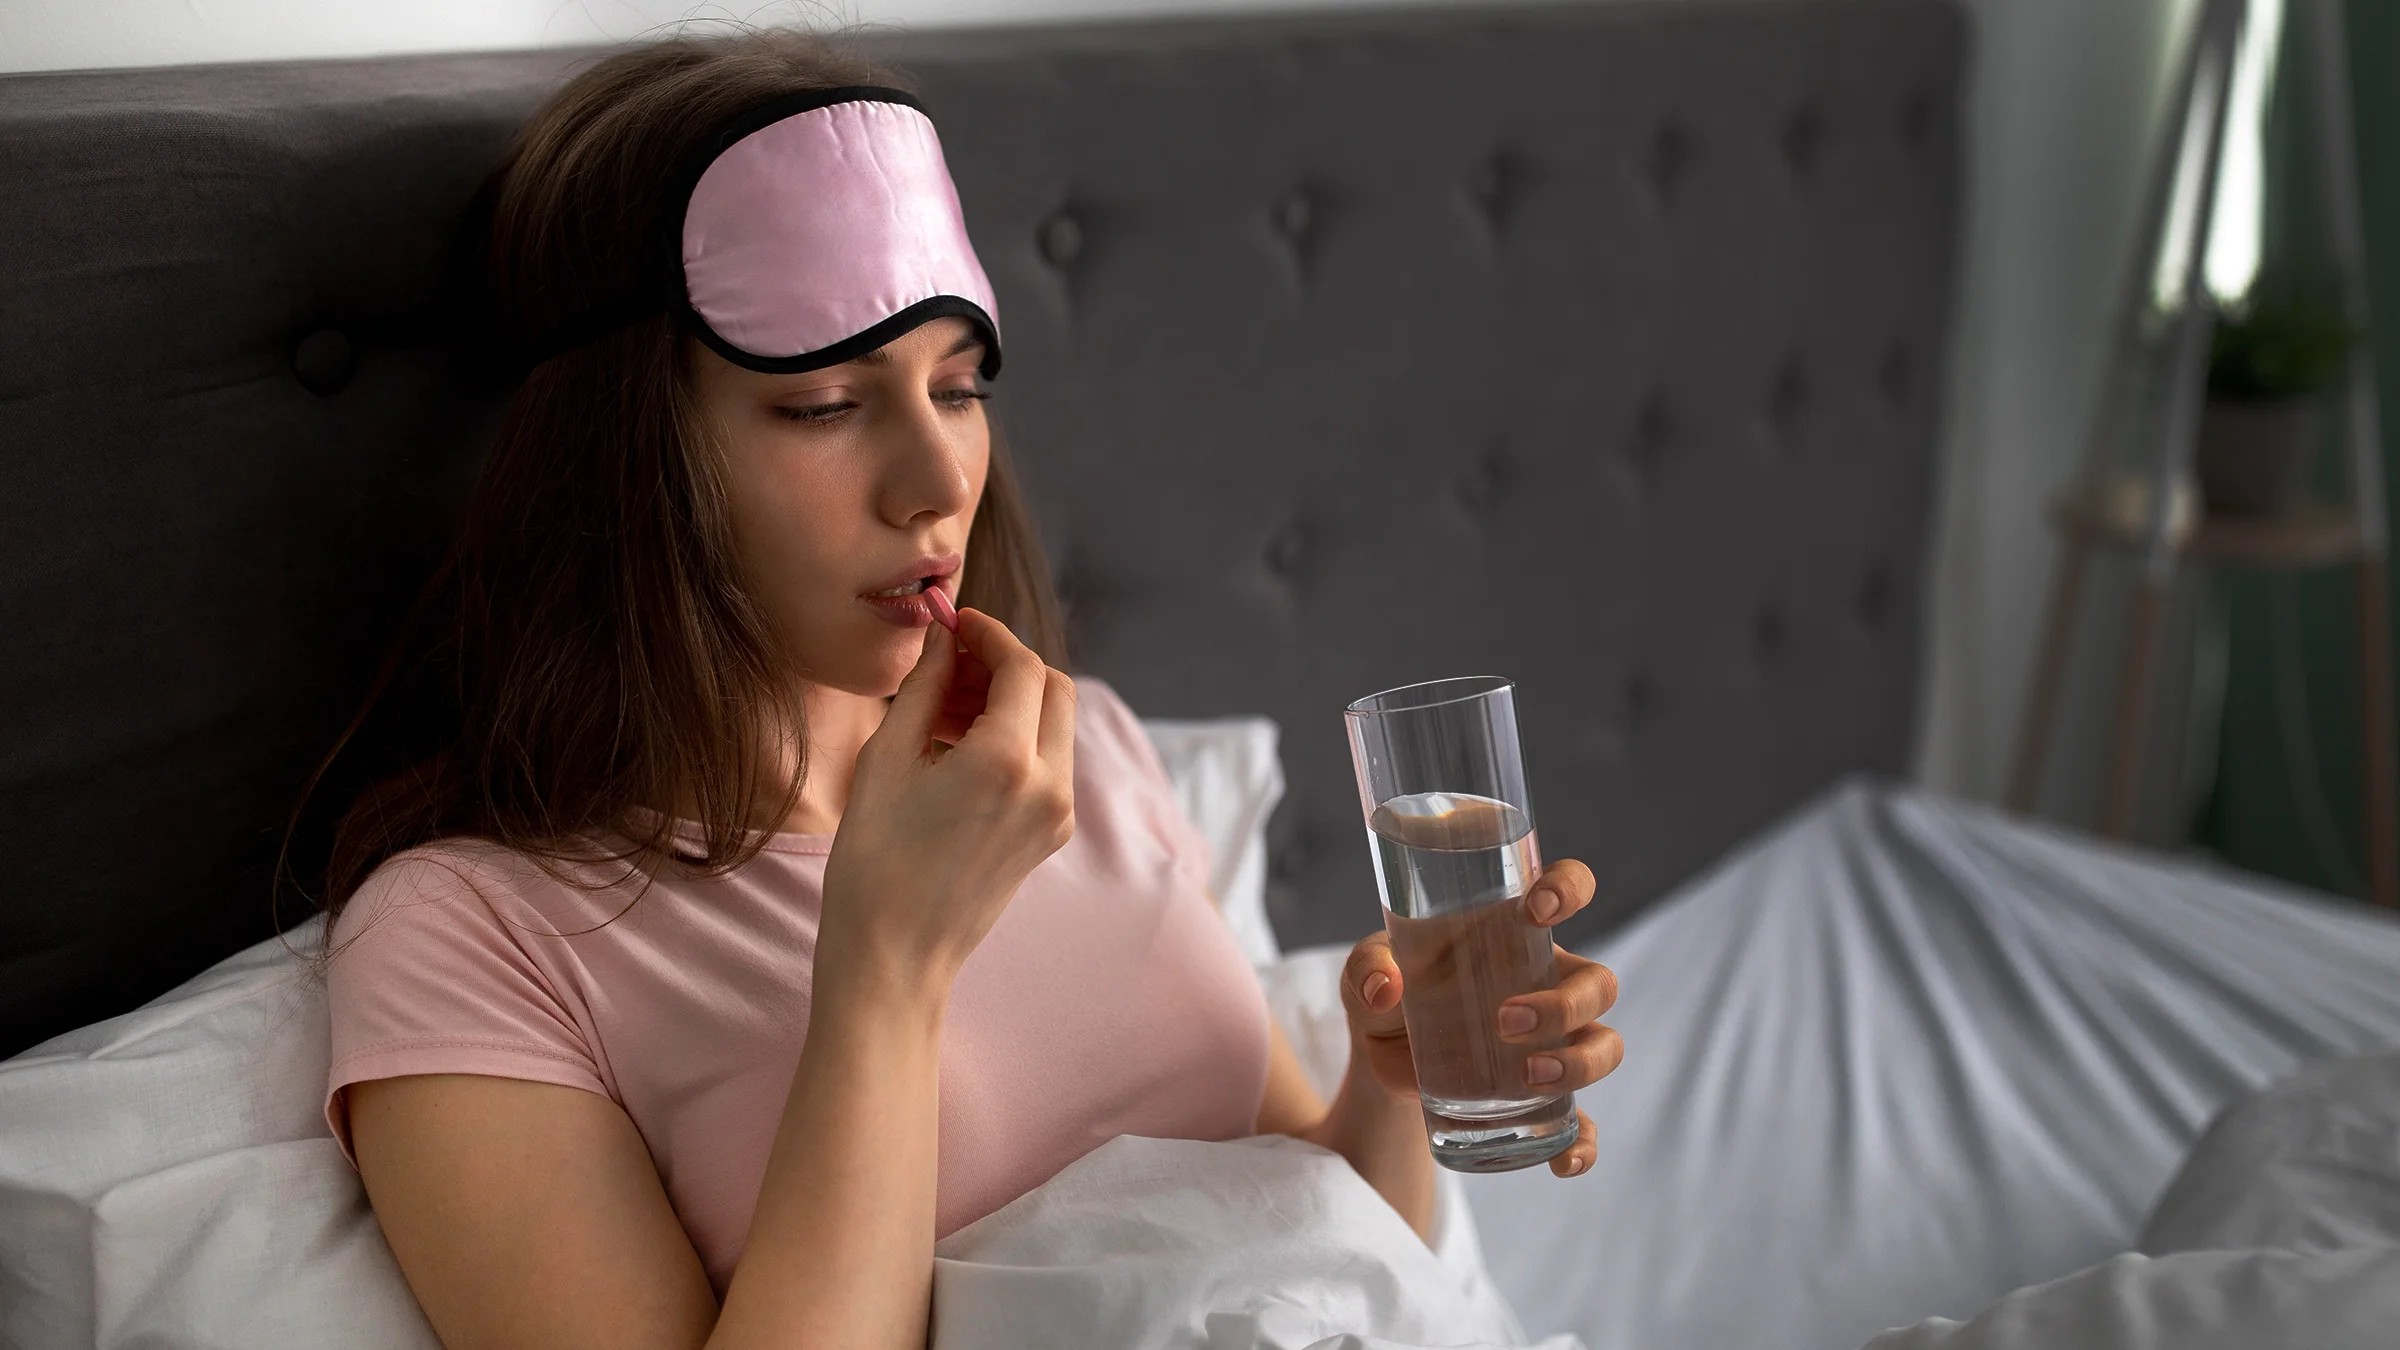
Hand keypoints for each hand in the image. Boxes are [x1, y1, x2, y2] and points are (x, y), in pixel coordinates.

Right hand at [817, 609, 1076, 987]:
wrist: (894, 957)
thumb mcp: (887, 759)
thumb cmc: (874, 862)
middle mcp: (1050, 786)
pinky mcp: (1051, 836)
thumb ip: (924, 686)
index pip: (1023, 667)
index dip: (990, 634)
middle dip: (1005, 665)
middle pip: (1053, 689)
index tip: (956, 624)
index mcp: (1009, 762)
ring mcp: (1058, 815)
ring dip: (1008, 702)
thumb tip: (943, 635)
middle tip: (949, 665)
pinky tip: (956, 748)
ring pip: (1053, 725)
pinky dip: (1013, 739)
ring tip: (940, 711)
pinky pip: (1046, 764)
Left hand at [1340, 859, 1621, 1177]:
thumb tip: (1385, 988)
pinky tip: (1563, 1161)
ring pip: (1605, 1046)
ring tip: (1527, 1076)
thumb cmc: (1387, 986)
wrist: (1381, 1054)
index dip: (1570, 888)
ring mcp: (1554, 1040)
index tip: (1538, 908)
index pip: (1569, 889)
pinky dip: (1584, 1144)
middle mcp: (1549, 981)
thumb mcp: (1366, 969)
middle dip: (1567, 1004)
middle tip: (1505, 1021)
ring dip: (1580, 1064)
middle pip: (1598, 984)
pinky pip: (1584, 1121)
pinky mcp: (1541, 1095)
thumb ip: (1368, 967)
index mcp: (1516, 932)